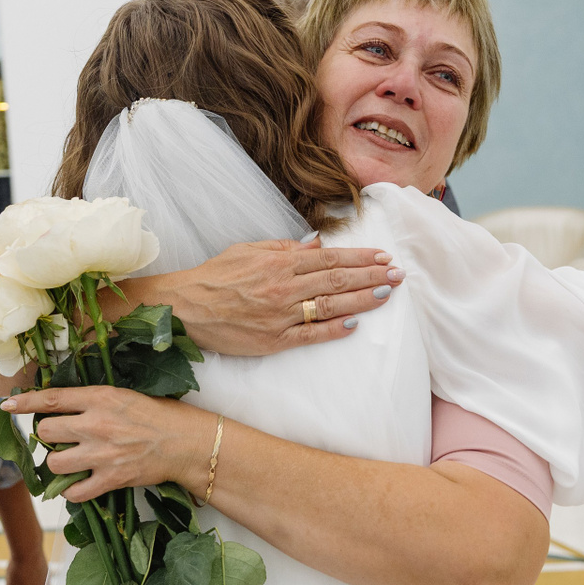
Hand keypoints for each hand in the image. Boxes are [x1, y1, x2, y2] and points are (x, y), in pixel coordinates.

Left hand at [2, 387, 213, 502]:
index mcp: (99, 398)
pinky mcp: (111, 479)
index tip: (7, 405)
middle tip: (60, 438)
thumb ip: (92, 401)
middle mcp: (96, 425)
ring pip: (54, 463)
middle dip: (47, 436)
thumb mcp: (122, 395)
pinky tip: (79, 485)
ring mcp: (102, 454)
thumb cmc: (157, 415)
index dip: (25, 402)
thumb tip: (59, 406)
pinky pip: (75, 492)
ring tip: (70, 462)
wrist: (185, 442)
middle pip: (46, 432)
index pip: (51, 399)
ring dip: (57, 464)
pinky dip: (72, 492)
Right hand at [133, 240, 402, 356]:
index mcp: (278, 262)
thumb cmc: (214, 277)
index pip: (329, 258)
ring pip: (330, 305)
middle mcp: (283, 286)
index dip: (359, 258)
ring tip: (387, 295)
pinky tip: (355, 324)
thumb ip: (283, 247)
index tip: (382, 257)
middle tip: (398, 275)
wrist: (184, 307)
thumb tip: (316, 244)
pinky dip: (334, 329)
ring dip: (363, 300)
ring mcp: (280, 314)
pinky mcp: (272, 340)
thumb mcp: (247, 250)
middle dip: (371, 277)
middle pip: (337, 280)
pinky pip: (310, 334)